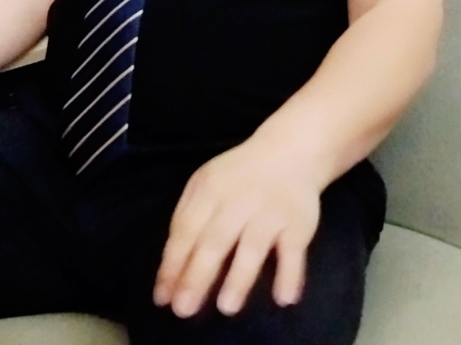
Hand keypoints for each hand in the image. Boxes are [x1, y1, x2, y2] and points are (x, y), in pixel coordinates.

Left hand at [153, 136, 320, 317]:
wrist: (288, 151)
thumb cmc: (238, 177)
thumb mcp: (205, 184)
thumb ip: (186, 219)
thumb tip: (170, 268)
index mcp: (209, 191)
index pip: (186, 230)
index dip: (173, 264)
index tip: (163, 297)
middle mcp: (238, 201)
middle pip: (215, 241)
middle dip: (198, 275)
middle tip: (184, 309)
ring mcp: (269, 212)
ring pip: (253, 247)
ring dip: (239, 277)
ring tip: (226, 307)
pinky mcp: (298, 223)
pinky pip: (294, 251)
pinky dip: (290, 274)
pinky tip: (283, 298)